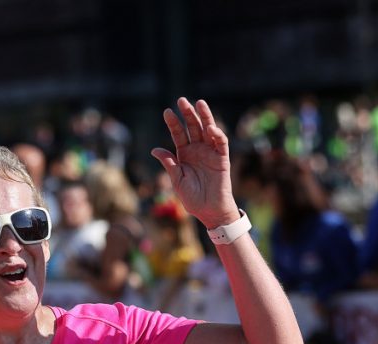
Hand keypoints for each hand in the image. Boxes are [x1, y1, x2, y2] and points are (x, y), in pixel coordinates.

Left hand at [151, 97, 239, 228]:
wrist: (208, 210)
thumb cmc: (192, 197)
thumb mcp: (177, 180)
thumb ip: (169, 164)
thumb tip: (155, 149)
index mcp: (184, 154)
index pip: (178, 134)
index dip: (173, 123)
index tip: (167, 112)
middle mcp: (197, 150)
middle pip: (192, 128)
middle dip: (188, 114)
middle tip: (181, 100)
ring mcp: (210, 152)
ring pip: (208, 130)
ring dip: (204, 117)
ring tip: (199, 103)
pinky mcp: (222, 158)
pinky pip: (221, 143)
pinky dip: (217, 134)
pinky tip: (211, 128)